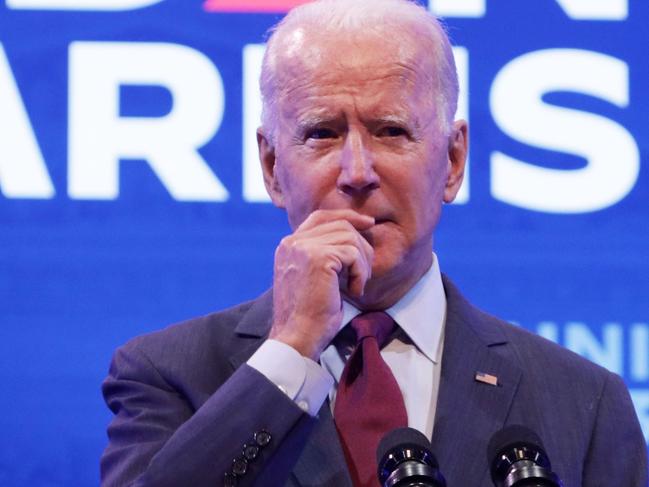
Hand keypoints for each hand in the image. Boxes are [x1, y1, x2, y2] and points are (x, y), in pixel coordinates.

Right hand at [269, 209, 374, 359]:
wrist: (298, 336)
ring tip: (358, 285)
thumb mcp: (313, 277)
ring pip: (350, 237)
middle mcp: (292, 242)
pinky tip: (354, 291)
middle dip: (361, 245)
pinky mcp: (318, 258)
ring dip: (362, 262)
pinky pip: (353, 254)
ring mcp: (303, 248)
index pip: (320, 217)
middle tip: (365, 273)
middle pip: (339, 224)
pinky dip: (361, 273)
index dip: (346, 216)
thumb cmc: (309, 315)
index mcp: (289, 246)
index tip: (367, 223)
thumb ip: (323, 255)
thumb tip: (353, 236)